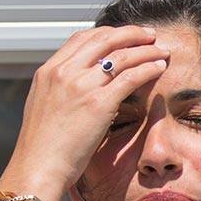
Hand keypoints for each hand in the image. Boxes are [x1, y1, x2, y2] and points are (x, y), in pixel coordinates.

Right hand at [7, 24, 169, 190]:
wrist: (38, 167)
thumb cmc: (42, 147)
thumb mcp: (43, 107)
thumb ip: (60, 90)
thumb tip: (79, 87)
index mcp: (48, 71)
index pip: (81, 38)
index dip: (107, 33)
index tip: (123, 37)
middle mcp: (64, 72)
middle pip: (104, 39)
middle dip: (131, 34)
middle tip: (149, 36)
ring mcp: (81, 86)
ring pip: (121, 55)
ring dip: (146, 50)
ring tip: (161, 52)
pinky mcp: (99, 104)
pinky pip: (131, 77)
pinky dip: (148, 68)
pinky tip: (159, 68)